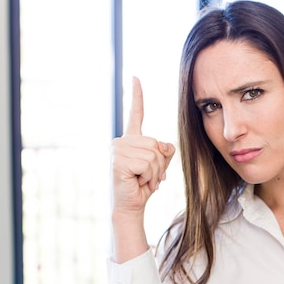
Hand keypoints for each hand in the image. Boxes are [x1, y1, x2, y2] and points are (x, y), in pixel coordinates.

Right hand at [111, 77, 175, 216]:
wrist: (130, 205)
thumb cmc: (143, 185)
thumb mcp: (159, 165)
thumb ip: (165, 150)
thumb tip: (162, 145)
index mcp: (131, 139)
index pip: (136, 113)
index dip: (137, 95)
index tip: (135, 77)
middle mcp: (122, 141)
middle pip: (156, 143)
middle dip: (159, 164)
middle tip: (147, 176)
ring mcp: (118, 150)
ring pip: (154, 155)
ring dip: (154, 172)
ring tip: (142, 180)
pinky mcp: (119, 161)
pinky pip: (148, 164)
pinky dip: (149, 177)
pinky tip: (138, 182)